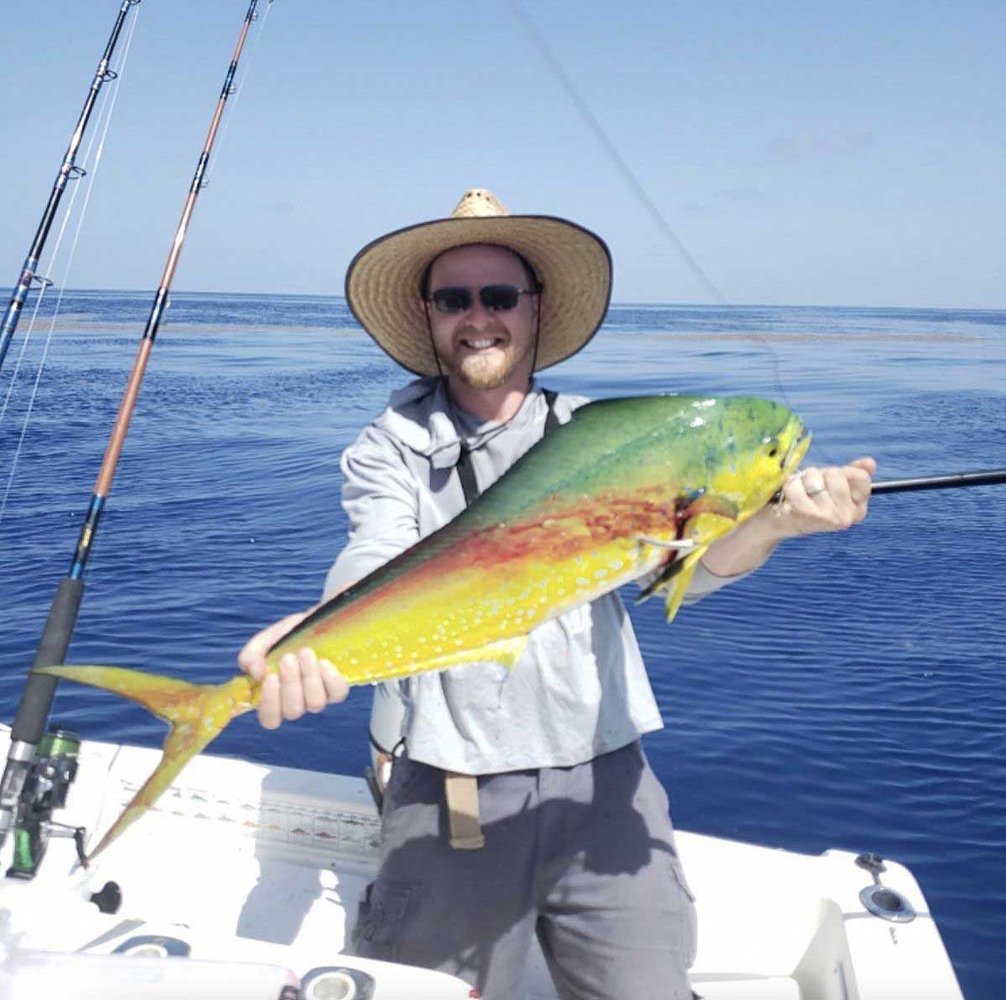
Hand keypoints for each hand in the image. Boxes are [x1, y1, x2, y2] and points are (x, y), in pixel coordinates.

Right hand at [237, 610, 348, 729]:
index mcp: (275, 698)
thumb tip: (257, 674)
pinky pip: (337, 694)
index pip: (270, 719)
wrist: (314, 623)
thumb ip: (252, 656)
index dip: (270, 704)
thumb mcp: (264, 642)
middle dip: (290, 684)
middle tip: (288, 658)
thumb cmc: (286, 637)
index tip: (271, 677)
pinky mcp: (337, 688)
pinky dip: (330, 678)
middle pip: (293, 711)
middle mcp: (297, 703)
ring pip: (315, 703)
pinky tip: (323, 661)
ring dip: (309, 677)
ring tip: (305, 652)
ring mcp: (318, 697)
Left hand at [768, 456, 875, 539]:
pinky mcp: (805, 513)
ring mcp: (826, 516)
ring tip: (796, 495)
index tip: (828, 482)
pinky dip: (788, 486)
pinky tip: (786, 499)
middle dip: (818, 475)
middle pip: (836, 473)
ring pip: (815, 477)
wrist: (773, 525)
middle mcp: (845, 517)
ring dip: (801, 480)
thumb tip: (870, 462)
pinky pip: (797, 484)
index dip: (842, 472)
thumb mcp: (830, 488)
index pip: (860, 477)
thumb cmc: (803, 502)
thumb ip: (850, 475)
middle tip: (808, 490)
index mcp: (857, 510)